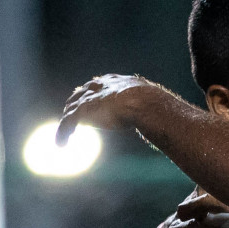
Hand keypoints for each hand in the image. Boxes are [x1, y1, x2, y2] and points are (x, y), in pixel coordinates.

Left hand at [57, 74, 174, 144]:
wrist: (145, 103)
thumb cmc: (155, 106)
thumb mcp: (152, 106)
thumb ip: (152, 112)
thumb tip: (168, 125)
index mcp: (117, 82)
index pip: (100, 84)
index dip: (93, 92)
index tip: (90, 98)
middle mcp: (100, 87)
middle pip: (81, 93)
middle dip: (75, 102)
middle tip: (71, 112)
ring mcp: (91, 98)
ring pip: (72, 108)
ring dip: (67, 121)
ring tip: (64, 133)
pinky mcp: (83, 111)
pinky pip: (68, 122)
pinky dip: (63, 133)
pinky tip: (60, 144)